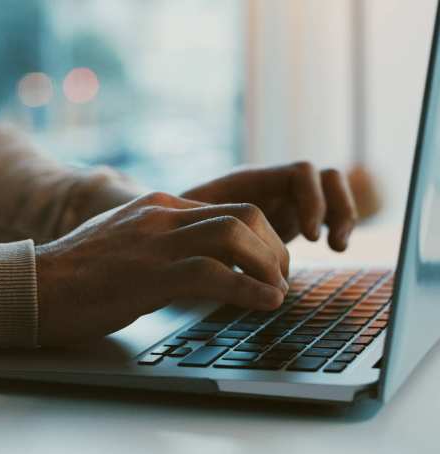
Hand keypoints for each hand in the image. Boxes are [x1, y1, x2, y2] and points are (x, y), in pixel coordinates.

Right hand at [36, 192, 289, 344]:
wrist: (34, 285)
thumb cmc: (79, 273)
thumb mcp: (128, 242)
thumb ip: (162, 240)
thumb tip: (199, 259)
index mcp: (160, 206)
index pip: (231, 208)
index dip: (262, 236)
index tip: (271, 264)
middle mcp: (162, 216)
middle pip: (244, 214)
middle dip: (274, 247)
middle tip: (280, 278)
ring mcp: (155, 242)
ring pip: (235, 236)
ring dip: (268, 266)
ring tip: (278, 292)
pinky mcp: (149, 275)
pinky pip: (214, 274)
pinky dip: (249, 289)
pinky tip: (265, 303)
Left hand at [181, 162, 357, 250]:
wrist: (175, 227)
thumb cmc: (178, 224)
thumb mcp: (192, 224)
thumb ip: (210, 227)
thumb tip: (221, 244)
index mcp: (252, 180)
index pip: (300, 173)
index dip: (312, 201)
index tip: (310, 237)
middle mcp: (272, 184)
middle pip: (324, 177)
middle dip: (336, 207)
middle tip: (329, 244)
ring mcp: (283, 199)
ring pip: (330, 190)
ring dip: (343, 215)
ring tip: (337, 247)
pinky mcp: (289, 217)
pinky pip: (326, 211)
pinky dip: (335, 225)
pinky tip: (332, 249)